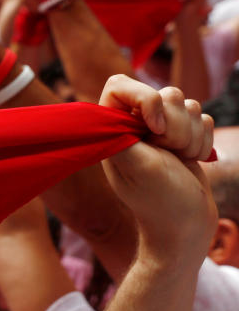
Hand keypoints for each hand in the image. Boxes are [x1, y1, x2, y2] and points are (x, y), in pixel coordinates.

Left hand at [100, 75, 215, 256]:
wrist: (185, 226)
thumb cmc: (159, 201)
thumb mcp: (137, 166)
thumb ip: (122, 134)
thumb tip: (106, 113)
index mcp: (112, 129)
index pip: (120, 84)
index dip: (144, 98)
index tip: (154, 128)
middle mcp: (134, 125)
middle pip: (165, 93)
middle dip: (176, 124)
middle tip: (167, 152)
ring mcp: (160, 130)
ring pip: (189, 105)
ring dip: (191, 135)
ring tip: (179, 160)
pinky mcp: (183, 137)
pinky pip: (204, 119)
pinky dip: (203, 140)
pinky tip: (191, 161)